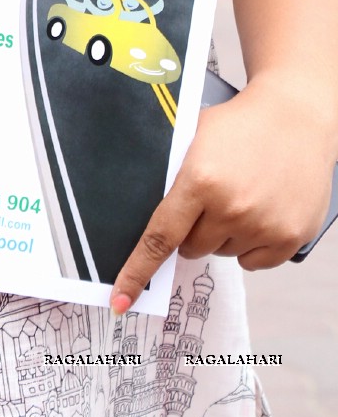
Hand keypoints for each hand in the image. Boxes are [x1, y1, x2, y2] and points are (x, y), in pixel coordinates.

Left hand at [110, 79, 334, 312]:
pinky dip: (250, 245)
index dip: (137, 271)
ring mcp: (263, 225)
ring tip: (240, 196)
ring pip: (223, 254)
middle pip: (191, 248)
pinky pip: (254, 263)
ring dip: (224, 234)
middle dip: (192, 230)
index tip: (122, 300)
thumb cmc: (239, 124)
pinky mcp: (290, 237)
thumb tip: (147, 209)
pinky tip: (258, 212)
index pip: (159, 237)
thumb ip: (173, 173)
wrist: (295, 116)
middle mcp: (231, 208)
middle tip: (208, 200)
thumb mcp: (195, 136)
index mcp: (200, 181)